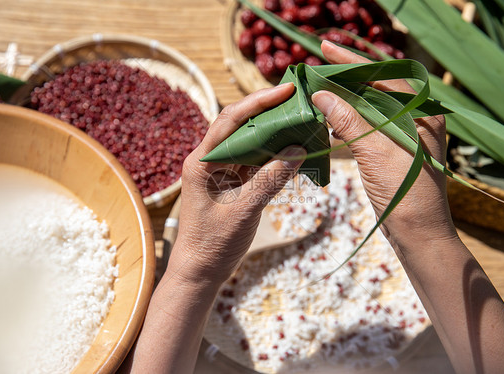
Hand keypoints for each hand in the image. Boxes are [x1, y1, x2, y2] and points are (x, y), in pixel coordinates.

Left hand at [171, 83, 305, 284]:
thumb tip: (299, 150)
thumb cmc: (212, 244)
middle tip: (300, 100)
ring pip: (250, 142)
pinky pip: (255, 161)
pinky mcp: (233, 183)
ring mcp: (222, 171)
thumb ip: (270, 180)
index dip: (258, 102)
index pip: (230, 120)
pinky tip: (295, 150)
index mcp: (201, 161)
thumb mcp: (243, 211)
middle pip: (240, 125)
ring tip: (302, 121)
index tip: (286, 90)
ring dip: (274, 133)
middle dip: (269, 111)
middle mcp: (209, 160)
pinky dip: (274, 155)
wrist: (200, 272)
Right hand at [312, 41, 456, 249]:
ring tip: (318, 92)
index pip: (383, 74)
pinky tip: (331, 122)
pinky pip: (369, 126)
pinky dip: (350, 121)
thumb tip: (321, 94)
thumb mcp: (375, 151)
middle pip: (376, 86)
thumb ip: (348, 120)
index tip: (325, 48)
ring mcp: (406, 134)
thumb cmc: (404, 192)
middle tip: (317, 68)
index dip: (352, 61)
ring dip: (345, 100)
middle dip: (346, 78)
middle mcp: (416, 118)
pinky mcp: (395, 149)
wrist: (419, 232)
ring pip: (371, 106)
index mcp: (420, 112)